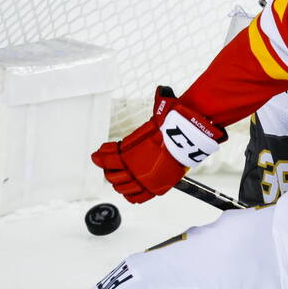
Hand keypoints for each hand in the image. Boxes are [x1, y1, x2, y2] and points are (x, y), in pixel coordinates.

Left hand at [91, 86, 226, 202]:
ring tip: (120, 177)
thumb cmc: (176, 127)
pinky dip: (131, 195)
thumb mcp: (161, 114)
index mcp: (128, 153)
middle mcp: (134, 168)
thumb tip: (162, 90)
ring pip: (122, 187)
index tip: (98, 155)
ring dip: (119, 183)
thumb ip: (157, 107)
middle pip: (112, 175)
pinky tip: (128, 190)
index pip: (107, 158)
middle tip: (110, 166)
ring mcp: (144, 180)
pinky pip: (137, 197)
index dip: (100, 156)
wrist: (190, 140)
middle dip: (109, 170)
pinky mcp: (155, 187)